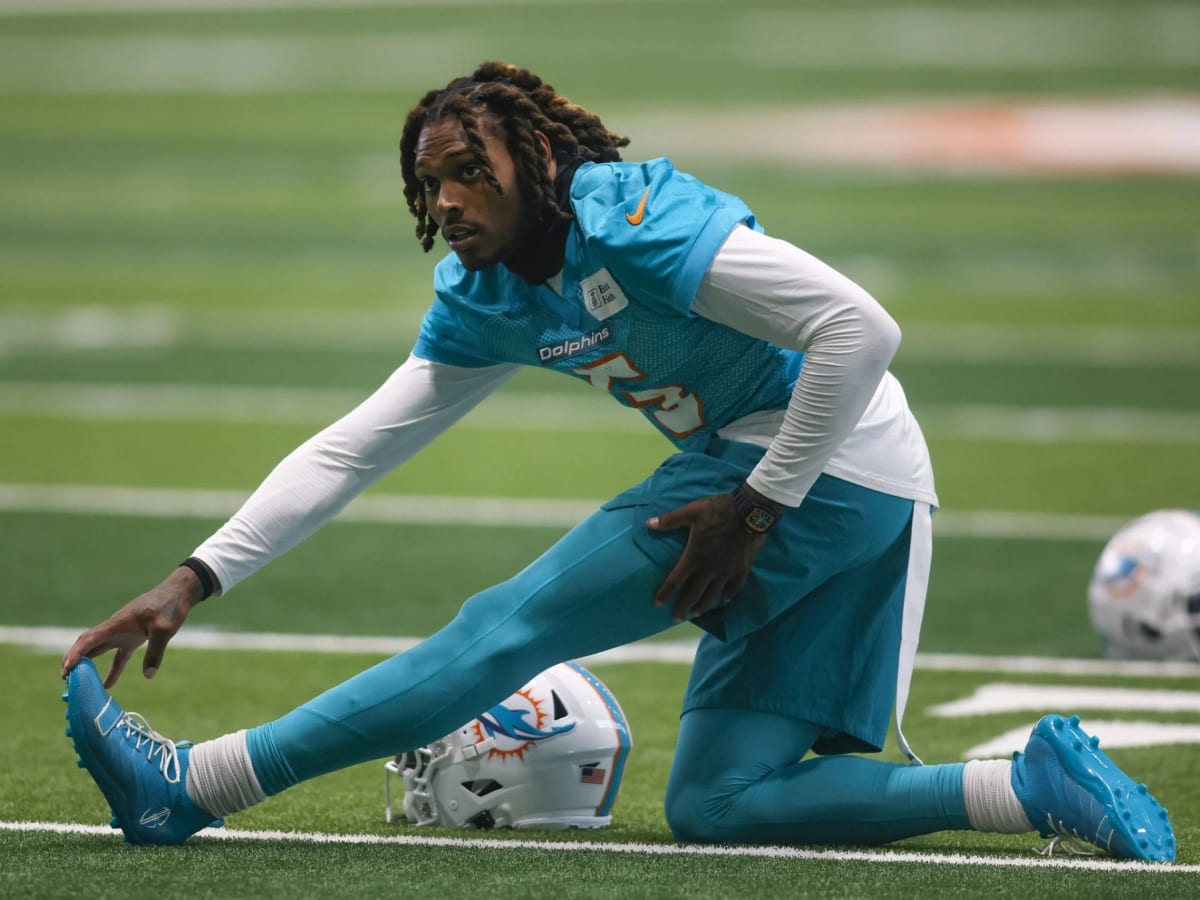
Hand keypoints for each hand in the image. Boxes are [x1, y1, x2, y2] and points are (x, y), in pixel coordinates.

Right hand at [60, 567, 203, 687]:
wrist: (179, 593)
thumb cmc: (170, 606)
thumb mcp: (165, 629)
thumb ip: (155, 652)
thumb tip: (148, 675)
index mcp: (118, 623)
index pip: (90, 639)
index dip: (76, 653)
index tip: (66, 669)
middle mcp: (116, 628)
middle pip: (88, 644)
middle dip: (75, 660)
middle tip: (66, 679)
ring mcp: (123, 632)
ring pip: (99, 649)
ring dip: (88, 664)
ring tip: (78, 682)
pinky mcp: (133, 637)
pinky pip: (118, 656)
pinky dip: (112, 670)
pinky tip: (108, 685)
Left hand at [647, 492, 767, 622]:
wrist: (749, 512)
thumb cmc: (717, 511)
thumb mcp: (691, 512)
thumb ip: (669, 520)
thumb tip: (648, 523)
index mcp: (694, 557)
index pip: (675, 581)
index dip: (665, 593)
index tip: (657, 603)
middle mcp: (709, 569)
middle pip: (693, 594)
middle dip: (683, 608)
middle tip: (676, 618)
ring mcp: (726, 571)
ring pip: (713, 594)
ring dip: (703, 605)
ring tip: (696, 613)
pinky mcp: (742, 568)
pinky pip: (735, 587)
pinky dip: (730, 595)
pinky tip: (726, 600)